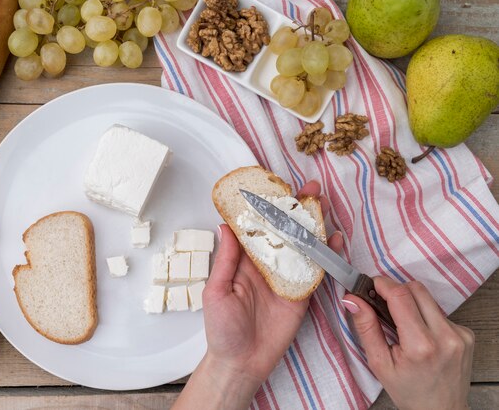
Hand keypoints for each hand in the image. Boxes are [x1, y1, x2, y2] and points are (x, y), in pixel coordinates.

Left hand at [173, 181, 342, 409]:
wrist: (241, 362)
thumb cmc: (222, 329)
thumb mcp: (216, 291)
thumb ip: (226, 260)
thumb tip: (225, 226)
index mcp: (244, 261)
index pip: (258, 228)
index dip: (268, 207)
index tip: (277, 187)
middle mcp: (266, 265)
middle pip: (285, 232)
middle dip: (298, 210)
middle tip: (312, 190)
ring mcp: (286, 278)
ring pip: (303, 246)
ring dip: (314, 226)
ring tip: (325, 205)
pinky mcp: (301, 294)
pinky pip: (315, 271)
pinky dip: (326, 256)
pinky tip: (333, 240)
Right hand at [343, 277, 473, 409]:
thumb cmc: (409, 391)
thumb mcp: (378, 363)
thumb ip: (366, 327)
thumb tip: (352, 299)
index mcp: (420, 346)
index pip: (401, 296)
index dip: (383, 284)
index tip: (371, 284)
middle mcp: (445, 337)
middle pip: (416, 289)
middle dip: (396, 291)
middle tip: (383, 304)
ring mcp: (459, 335)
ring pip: (428, 299)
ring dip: (411, 304)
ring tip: (403, 325)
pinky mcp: (467, 334)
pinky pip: (440, 312)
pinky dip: (426, 317)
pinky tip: (421, 335)